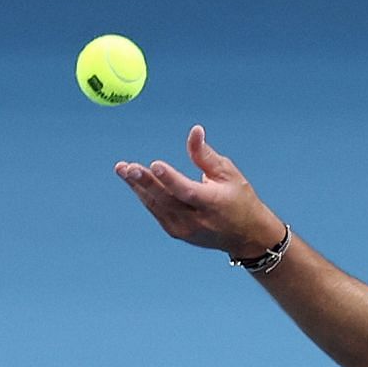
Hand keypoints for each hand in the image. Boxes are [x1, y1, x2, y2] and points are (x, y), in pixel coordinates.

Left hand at [115, 125, 287, 260]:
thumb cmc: (238, 199)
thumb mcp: (228, 173)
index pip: (187, 192)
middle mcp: (196, 220)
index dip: (170, 179)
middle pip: (166, 200)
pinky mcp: (176, 232)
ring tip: (122, 169)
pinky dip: (145, 195)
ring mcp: (184, 229)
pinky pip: (157, 211)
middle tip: (127, 167)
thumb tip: (194, 130)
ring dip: (138, 187)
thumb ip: (205, 154)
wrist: (245, 236)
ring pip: (156, 206)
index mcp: (213, 203)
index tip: (155, 164)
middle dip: (145, 182)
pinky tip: (133, 181)